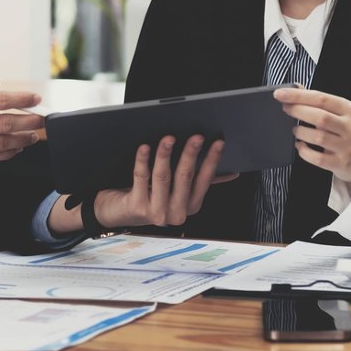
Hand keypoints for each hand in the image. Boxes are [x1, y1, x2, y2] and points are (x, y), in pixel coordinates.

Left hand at [92, 135, 236, 228]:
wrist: (119, 213)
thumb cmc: (152, 197)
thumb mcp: (180, 192)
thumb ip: (201, 182)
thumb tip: (231, 173)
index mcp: (191, 206)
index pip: (205, 180)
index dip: (212, 160)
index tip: (218, 142)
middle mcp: (176, 212)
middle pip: (185, 177)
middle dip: (192, 154)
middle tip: (196, 136)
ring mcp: (156, 211)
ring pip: (163, 176)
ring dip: (166, 154)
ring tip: (169, 138)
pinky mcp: (137, 207)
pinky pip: (141, 178)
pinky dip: (143, 160)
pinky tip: (144, 147)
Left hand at [275, 86, 350, 187]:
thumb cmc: (348, 131)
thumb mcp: (340, 112)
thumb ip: (319, 101)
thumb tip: (295, 88)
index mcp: (348, 110)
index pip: (321, 98)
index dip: (298, 95)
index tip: (280, 94)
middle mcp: (349, 127)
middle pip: (320, 117)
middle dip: (298, 111)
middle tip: (285, 109)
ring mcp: (346, 146)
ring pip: (318, 137)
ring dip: (301, 132)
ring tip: (295, 129)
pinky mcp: (340, 163)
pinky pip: (317, 158)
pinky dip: (304, 151)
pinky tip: (300, 145)